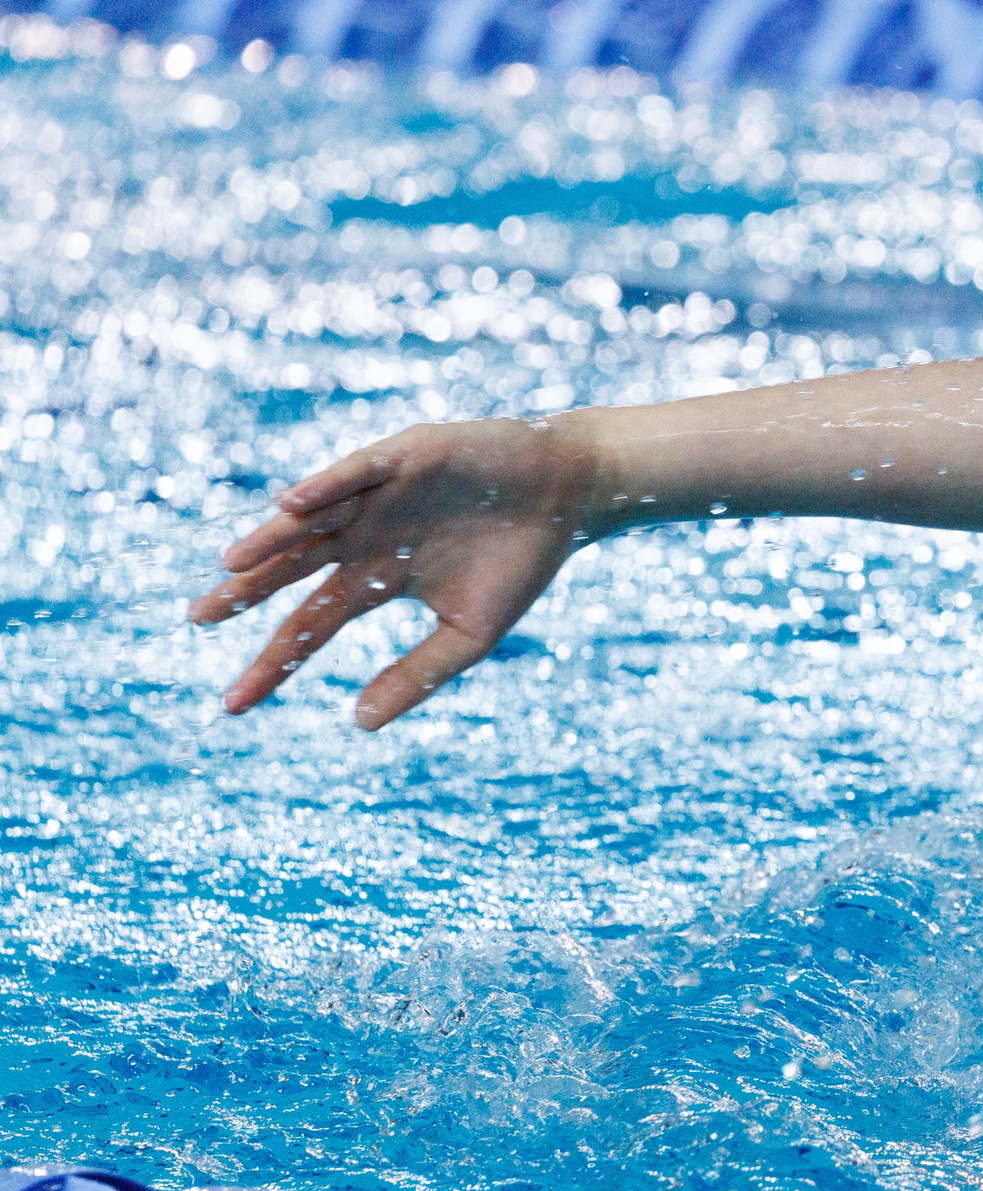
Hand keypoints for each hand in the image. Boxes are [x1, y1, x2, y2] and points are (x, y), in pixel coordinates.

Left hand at [192, 416, 598, 728]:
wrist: (568, 495)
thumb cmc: (521, 561)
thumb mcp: (468, 635)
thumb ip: (415, 676)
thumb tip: (358, 724)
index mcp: (377, 578)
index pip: (311, 623)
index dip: (275, 661)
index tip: (234, 703)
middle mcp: (365, 536)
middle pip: (291, 568)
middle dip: (246, 592)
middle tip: (199, 618)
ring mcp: (379, 496)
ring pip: (311, 521)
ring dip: (271, 541)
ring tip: (232, 566)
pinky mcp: (404, 457)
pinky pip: (354, 473)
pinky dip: (324, 488)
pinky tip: (290, 507)